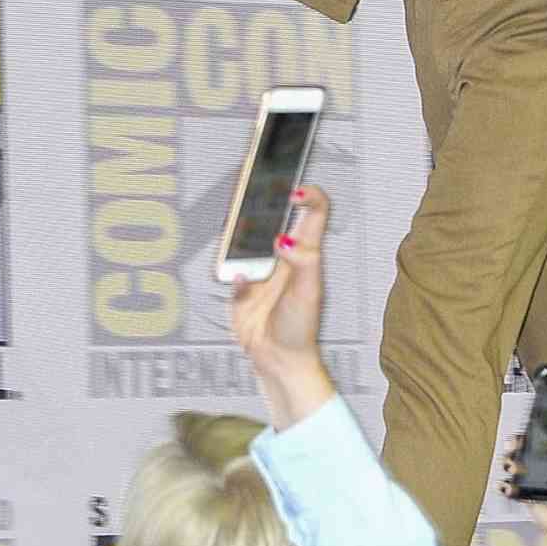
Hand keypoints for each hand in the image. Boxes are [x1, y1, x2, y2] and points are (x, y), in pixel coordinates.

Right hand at [229, 187, 334, 427]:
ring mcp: (261, 270)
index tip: (293, 191)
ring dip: (243, 232)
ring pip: (248, 240)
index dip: (309, 196)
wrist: (279, 360)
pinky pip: (232, 271)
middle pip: (275, 218)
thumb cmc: (302, 326)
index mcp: (307, 253)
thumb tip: (284, 239)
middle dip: (266, 200)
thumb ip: (302, 263)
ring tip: (239, 223)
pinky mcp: (241, 287)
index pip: (314, 214)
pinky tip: (240, 280)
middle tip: (256, 185)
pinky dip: (232, 272)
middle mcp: (284, 256)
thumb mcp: (310, 292)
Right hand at [499, 436, 546, 545]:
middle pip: (527, 449)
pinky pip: (513, 490)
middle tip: (513, 444)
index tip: (529, 429)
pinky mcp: (528, 499)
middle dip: (516, 444)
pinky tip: (505, 486)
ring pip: (516, 466)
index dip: (537, 432)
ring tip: (511, 465)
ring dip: (508, 462)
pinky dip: (505, 486)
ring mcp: (536, 483)